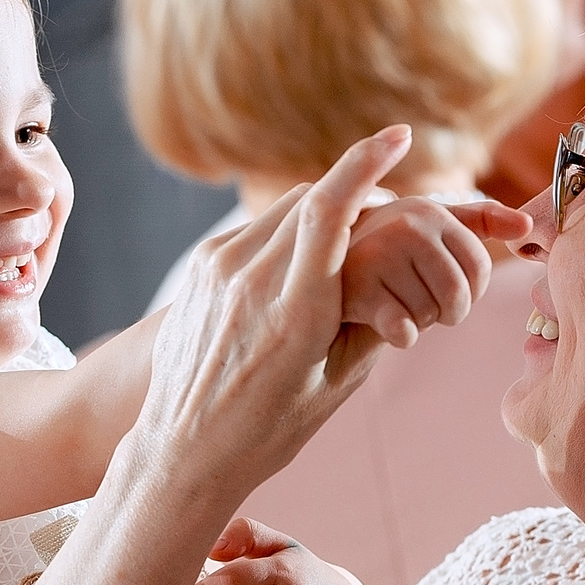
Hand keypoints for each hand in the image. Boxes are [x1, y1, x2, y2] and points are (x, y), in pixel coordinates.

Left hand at [135, 128, 418, 497]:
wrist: (183, 449)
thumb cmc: (268, 430)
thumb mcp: (335, 383)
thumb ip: (371, 320)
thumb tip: (401, 270)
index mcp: (295, 312)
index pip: (330, 209)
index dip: (367, 162)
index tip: (399, 136)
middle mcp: (251, 280)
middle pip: (311, 199)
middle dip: (355, 188)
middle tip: (391, 196)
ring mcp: (217, 270)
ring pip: (283, 210)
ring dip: (322, 208)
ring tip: (351, 231)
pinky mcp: (200, 269)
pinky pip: (256, 231)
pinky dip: (289, 231)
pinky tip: (303, 259)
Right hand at [341, 195, 531, 347]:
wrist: (321, 264)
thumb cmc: (390, 249)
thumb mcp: (432, 225)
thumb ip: (481, 222)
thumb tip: (527, 228)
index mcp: (431, 210)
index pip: (479, 269)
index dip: (470, 291)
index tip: (447, 288)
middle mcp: (406, 225)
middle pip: (458, 295)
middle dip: (446, 311)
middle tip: (422, 301)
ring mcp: (378, 255)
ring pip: (429, 316)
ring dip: (419, 321)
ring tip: (396, 301)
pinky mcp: (358, 290)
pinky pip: (404, 332)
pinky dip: (401, 337)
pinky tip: (384, 321)